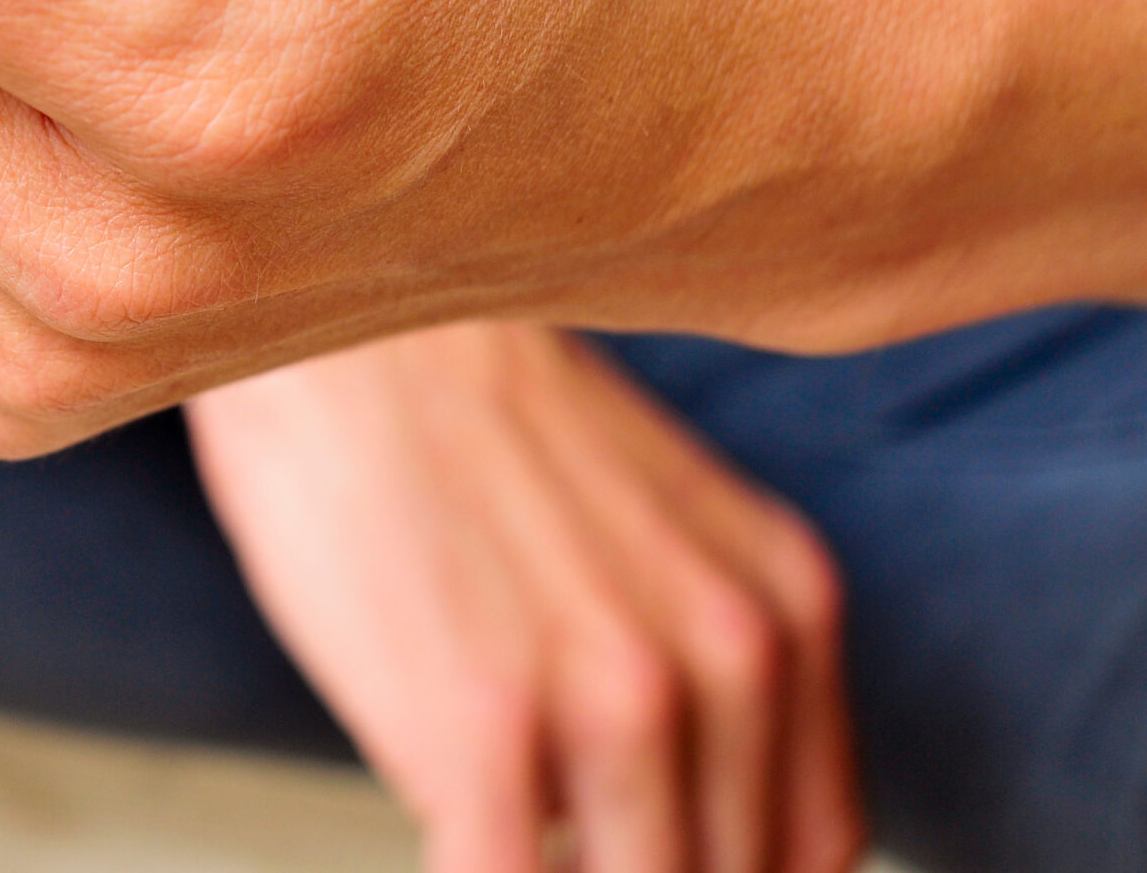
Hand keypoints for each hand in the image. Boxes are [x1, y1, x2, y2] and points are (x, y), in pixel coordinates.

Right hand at [188, 325, 863, 872]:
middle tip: (550, 824)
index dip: (721, 869)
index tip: (639, 843)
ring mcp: (613, 698)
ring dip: (549, 866)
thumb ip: (701, 658)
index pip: (807, 844)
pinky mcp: (484, 730)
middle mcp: (731, 655)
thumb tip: (670, 818)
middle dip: (629, 864)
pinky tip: (444, 829)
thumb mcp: (658, 523)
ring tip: (485, 813)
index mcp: (787, 605)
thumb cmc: (461, 421)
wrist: (339, 327)